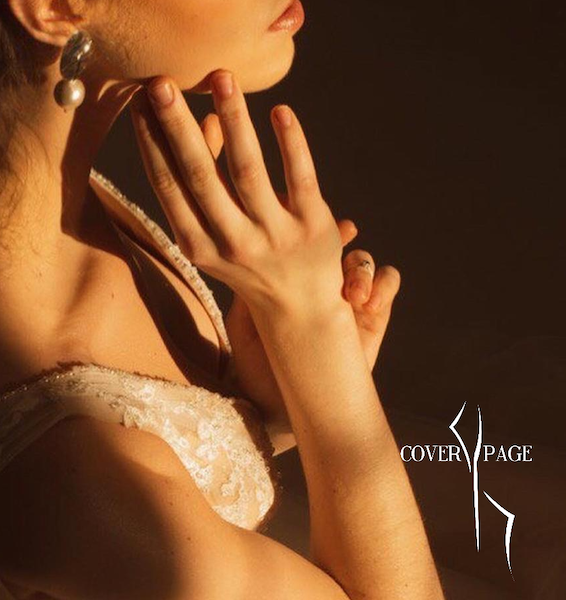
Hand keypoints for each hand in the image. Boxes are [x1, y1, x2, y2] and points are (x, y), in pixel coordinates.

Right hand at [130, 70, 352, 322]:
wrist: (298, 309)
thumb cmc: (247, 260)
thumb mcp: (214, 233)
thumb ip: (206, 181)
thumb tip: (206, 120)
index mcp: (197, 245)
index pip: (167, 186)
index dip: (151, 142)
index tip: (140, 102)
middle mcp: (232, 241)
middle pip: (199, 175)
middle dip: (177, 126)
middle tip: (162, 83)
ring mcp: (274, 234)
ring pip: (248, 169)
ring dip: (235, 120)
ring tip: (222, 78)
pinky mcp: (312, 225)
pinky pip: (300, 174)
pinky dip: (290, 141)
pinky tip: (280, 110)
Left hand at [224, 237, 400, 432]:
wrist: (281, 409)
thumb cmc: (256, 367)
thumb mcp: (243, 322)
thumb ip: (249, 287)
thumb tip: (254, 251)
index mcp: (291, 277)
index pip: (304, 241)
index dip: (310, 227)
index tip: (307, 223)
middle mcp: (321, 283)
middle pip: (338, 243)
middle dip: (341, 238)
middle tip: (338, 253)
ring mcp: (349, 299)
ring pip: (364, 261)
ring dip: (362, 268)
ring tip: (353, 295)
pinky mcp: (374, 319)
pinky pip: (388, 284)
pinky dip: (383, 285)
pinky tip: (368, 305)